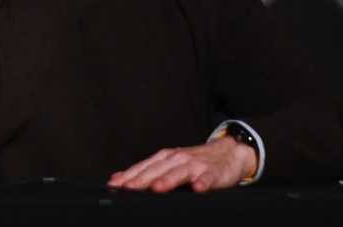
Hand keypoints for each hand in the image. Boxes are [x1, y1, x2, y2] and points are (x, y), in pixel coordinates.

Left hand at [107, 137, 256, 192]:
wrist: (228, 152)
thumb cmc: (194, 161)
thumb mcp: (169, 162)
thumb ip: (146, 171)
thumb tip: (117, 178)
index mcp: (166, 157)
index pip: (144, 167)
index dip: (129, 175)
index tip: (114, 185)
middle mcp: (178, 158)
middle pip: (158, 169)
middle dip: (142, 179)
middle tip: (128, 188)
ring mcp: (196, 165)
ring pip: (180, 172)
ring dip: (168, 180)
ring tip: (157, 188)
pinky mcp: (213, 173)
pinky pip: (207, 179)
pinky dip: (203, 183)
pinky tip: (198, 189)